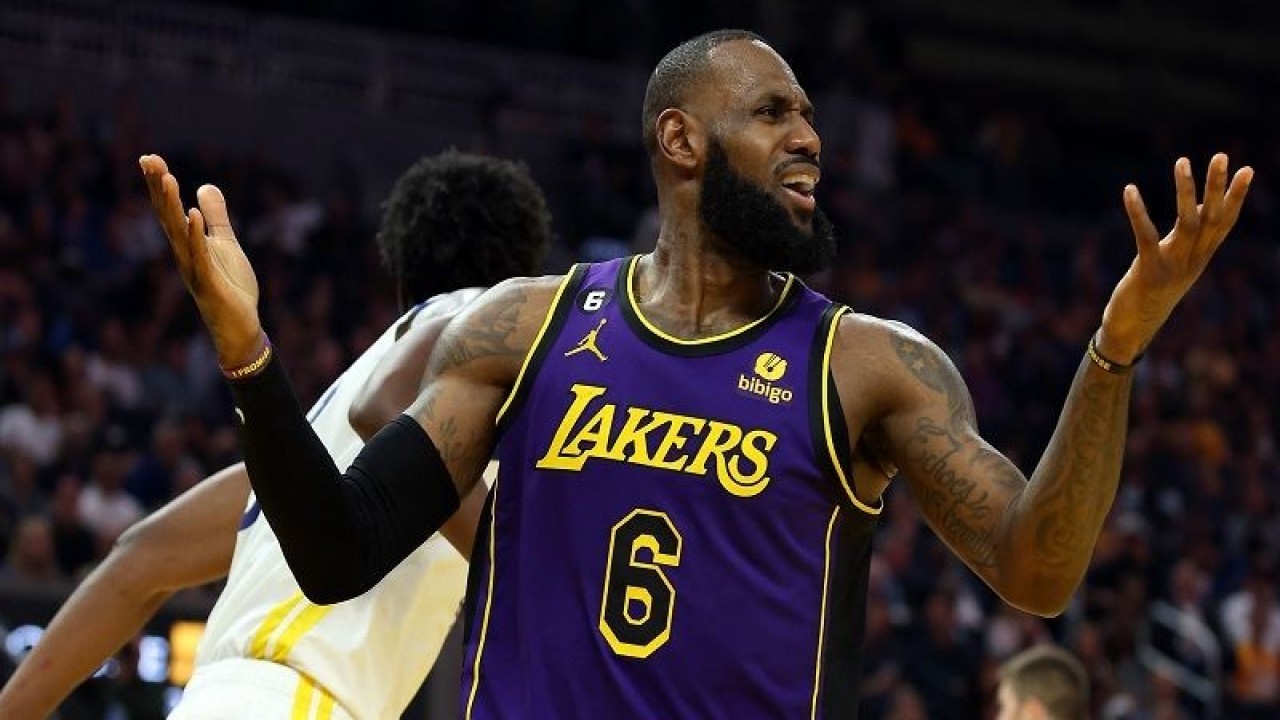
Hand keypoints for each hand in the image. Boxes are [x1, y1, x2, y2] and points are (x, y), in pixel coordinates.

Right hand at [139, 154, 263, 367]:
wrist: (241, 326)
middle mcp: (185, 254)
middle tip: (149, 159)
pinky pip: (200, 256)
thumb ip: (216, 217)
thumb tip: (205, 185)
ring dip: (172, 206)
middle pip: (167, 216)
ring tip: (166, 178)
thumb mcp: (226, 244)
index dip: (159, 185)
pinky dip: (196, 235)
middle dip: (158, 188)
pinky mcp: (209, 283)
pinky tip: (194, 214)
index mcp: (188, 244)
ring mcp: (194, 269)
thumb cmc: (231, 287)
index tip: (149, 158)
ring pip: (179, 233)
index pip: (170, 210)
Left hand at [1100, 153, 1252, 362]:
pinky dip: (1138, 211)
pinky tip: (1130, 189)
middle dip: (1218, 186)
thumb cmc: (1153, 291)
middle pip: (1212, 218)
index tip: (1247, 169)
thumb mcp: (1177, 261)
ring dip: (1185, 191)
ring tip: (1182, 161)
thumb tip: (1199, 205)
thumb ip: (1189, 236)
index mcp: (1202, 256)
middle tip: (1221, 156)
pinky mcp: (1149, 271)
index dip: (1236, 196)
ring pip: (1187, 223)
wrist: (1133, 330)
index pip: (1225, 222)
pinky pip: (1146, 236)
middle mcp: (1194, 259)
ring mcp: (1174, 266)